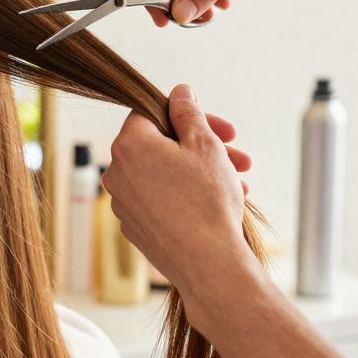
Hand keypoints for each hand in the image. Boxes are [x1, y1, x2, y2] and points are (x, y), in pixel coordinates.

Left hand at [104, 84, 256, 287]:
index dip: (188, 117)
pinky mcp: (135, 227)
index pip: (152, 113)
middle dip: (202, 146)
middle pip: (161, 145)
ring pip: (164, 173)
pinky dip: (186, 194)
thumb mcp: (204, 144)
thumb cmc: (206, 201)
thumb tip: (179, 92)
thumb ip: (188, 112)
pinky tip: (217, 203)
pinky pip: (161, 199)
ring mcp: (123, 203)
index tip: (220, 129)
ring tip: (239, 182)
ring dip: (200, 171)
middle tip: (238, 155)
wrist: (208, 264)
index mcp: (129, 145)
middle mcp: (117, 173)